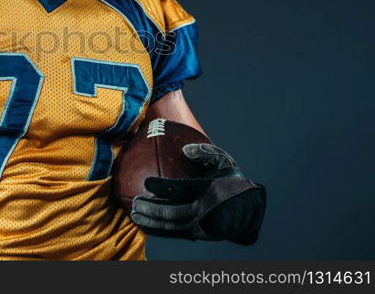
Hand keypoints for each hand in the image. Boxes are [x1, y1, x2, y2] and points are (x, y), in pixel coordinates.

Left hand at [130, 143, 265, 244]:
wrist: (250, 210)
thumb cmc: (233, 181)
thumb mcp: (225, 162)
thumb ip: (205, 152)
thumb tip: (185, 149)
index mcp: (209, 190)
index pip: (182, 190)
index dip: (162, 187)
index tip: (146, 182)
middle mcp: (204, 210)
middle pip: (173, 213)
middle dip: (151, 209)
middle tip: (135, 203)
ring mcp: (201, 225)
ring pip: (171, 227)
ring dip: (151, 222)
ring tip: (134, 214)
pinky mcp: (198, 234)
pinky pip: (174, 233)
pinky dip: (157, 230)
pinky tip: (144, 224)